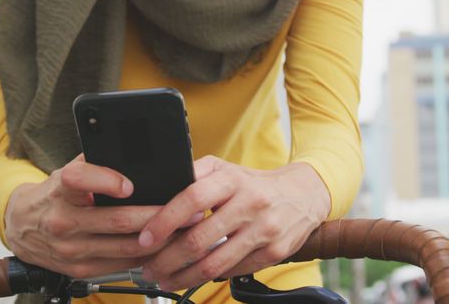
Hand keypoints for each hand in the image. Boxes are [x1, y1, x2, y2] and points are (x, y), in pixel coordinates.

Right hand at [4, 154, 166, 278]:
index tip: (130, 184)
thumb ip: (96, 164)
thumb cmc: (53, 195)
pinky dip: (144, 255)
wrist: (21, 228)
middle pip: (118, 220)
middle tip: (187, 208)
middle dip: (159, 214)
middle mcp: (63, 220)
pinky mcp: (78, 270)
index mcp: (60, 189)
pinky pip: (120, 264)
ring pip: (126, 246)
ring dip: (159, 238)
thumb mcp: (66, 172)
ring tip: (182, 228)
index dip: (108, 181)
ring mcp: (71, 249)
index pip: (80, 179)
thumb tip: (136, 156)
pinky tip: (161, 246)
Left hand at [137, 156, 330, 290]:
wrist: (303, 194)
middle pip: (200, 239)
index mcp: (233, 180)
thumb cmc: (253, 183)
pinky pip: (233, 271)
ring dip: (183, 276)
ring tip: (164, 279)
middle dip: (167, 259)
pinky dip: (209, 277)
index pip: (192, 199)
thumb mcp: (225, 169)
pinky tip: (192, 278)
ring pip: (215, 263)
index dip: (164, 221)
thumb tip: (158, 193)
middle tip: (148, 268)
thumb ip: (194, 176)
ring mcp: (264, 230)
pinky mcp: (274, 252)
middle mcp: (250, 204)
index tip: (144, 238)